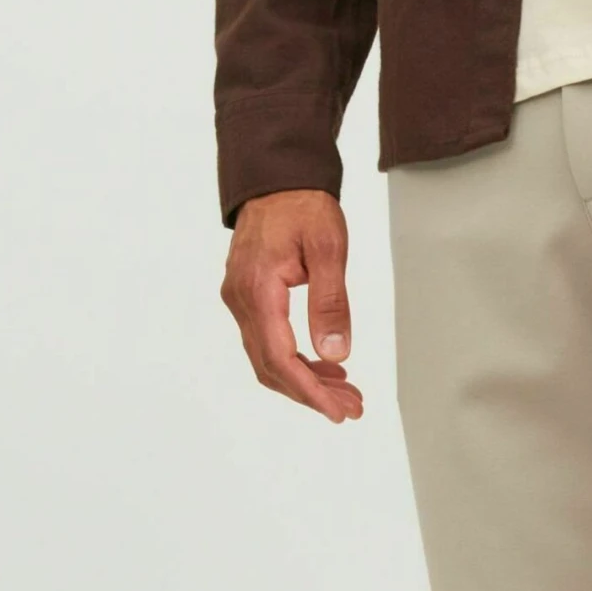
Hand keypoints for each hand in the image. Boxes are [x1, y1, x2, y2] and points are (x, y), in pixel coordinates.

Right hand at [221, 189, 363, 422]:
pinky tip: (326, 366)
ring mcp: (241, 300)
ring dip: (306, 381)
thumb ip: (331, 302)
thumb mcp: (329, 248)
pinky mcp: (248, 299)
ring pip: (268, 359)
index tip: (336, 411)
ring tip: (346, 392)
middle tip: (351, 407)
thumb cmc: (302, 206)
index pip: (280, 358)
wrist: (276, 179)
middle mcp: (241, 300)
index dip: (309, 391)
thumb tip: (334, 352)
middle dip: (312, 393)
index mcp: (259, 289)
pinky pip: (268, 342)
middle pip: (271, 367)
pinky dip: (296, 361)